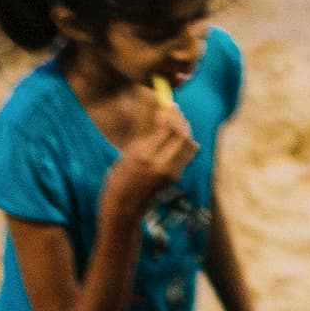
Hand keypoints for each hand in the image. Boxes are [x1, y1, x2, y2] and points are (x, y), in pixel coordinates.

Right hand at [101, 103, 197, 217]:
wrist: (125, 206)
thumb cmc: (119, 177)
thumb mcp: (128, 153)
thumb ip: (146, 137)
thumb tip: (161, 118)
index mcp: (145, 156)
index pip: (167, 129)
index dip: (170, 114)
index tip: (167, 104)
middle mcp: (161, 165)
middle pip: (183, 136)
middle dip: (180, 120)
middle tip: (175, 110)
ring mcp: (171, 173)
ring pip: (189, 146)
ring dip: (186, 131)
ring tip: (178, 121)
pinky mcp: (175, 178)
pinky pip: (186, 155)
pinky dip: (184, 143)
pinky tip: (178, 137)